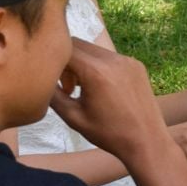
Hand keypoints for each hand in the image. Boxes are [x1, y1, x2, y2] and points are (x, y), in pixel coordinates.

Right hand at [51, 39, 170, 158]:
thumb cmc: (109, 134)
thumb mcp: (72, 116)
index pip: (64, 48)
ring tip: (82, 89)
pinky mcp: (136, 64)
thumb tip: (39, 79)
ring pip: (94, 49)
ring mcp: (128, 60)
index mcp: (96, 72)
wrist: (147, 141)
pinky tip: (100, 88)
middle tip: (66, 87)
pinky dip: (98, 66)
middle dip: (66, 61)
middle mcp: (113, 60)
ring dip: (82, 63)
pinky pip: (109, 56)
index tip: (52, 82)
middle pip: (78, 44)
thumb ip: (52, 94)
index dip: (52, 62)